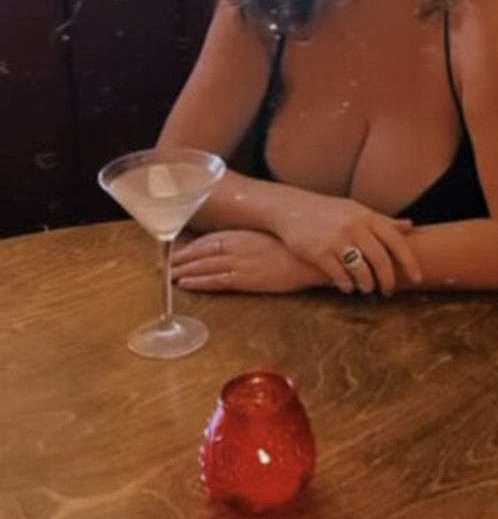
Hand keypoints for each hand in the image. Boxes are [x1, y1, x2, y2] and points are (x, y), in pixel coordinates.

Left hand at [172, 230, 324, 294]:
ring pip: (204, 267)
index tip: (174, 252)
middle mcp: (237, 245)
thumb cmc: (295, 246)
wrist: (313, 257)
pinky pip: (217, 281)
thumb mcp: (270, 236)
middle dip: (180, 260)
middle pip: (201, 253)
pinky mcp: (247, 279)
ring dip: (184, 271)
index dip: (189, 247)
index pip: (208, 240)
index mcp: (242, 233)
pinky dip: (199, 282)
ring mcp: (241, 262)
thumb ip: (250, 238)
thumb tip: (236, 242)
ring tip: (169, 276)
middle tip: (163, 266)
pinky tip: (186, 284)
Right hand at [273, 193, 422, 296]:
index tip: (418, 278)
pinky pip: (339, 276)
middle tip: (388, 291)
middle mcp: (355, 227)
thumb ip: (383, 221)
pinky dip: (347, 285)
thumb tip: (411, 226)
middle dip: (387, 280)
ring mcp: (337, 239)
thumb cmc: (331, 212)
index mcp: (368, 217)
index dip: (409, 261)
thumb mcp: (358, 211)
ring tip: (367, 289)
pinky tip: (348, 287)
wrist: (292, 208)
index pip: (396, 241)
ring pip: (361, 271)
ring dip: (367, 285)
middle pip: (381, 260)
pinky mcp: (319, 252)